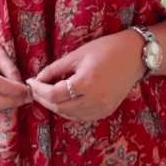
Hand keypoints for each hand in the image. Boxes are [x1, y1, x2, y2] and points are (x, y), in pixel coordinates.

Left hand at [26, 30, 144, 122]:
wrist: (134, 55)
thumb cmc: (106, 49)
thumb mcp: (78, 54)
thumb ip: (56, 68)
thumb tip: (38, 79)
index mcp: (86, 83)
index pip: (54, 94)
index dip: (39, 90)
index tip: (30, 82)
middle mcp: (94, 100)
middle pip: (59, 107)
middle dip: (44, 99)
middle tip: (35, 89)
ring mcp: (101, 108)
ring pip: (69, 115)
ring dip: (55, 106)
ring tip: (47, 94)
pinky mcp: (106, 111)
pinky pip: (81, 116)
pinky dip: (69, 111)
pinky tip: (64, 100)